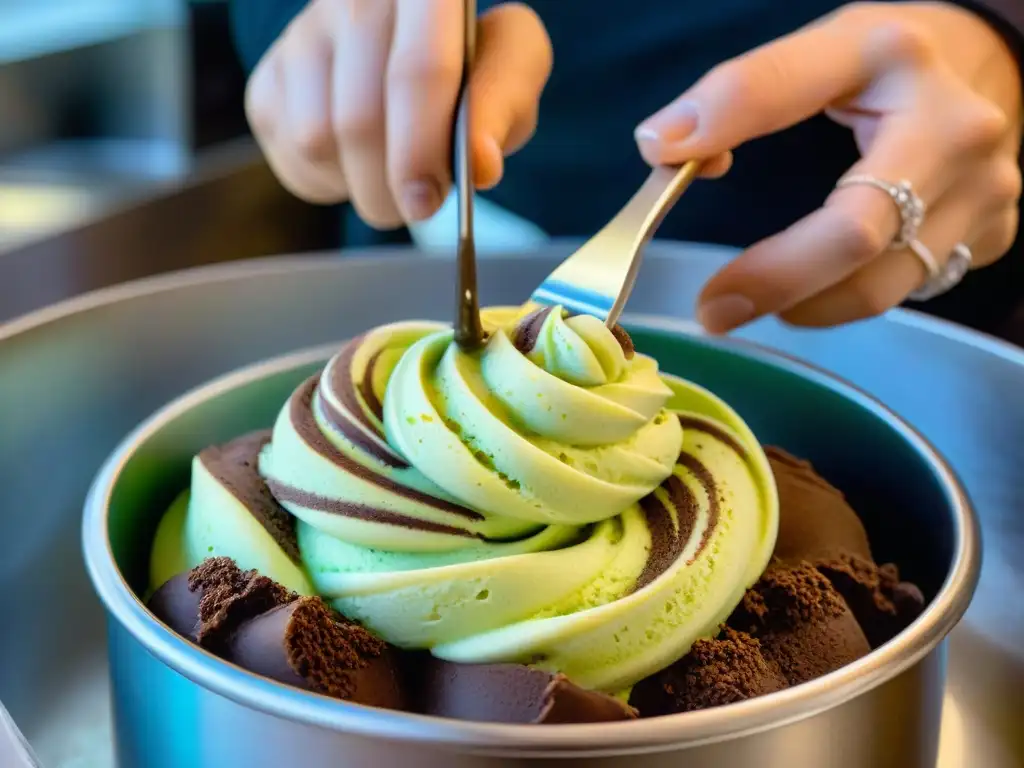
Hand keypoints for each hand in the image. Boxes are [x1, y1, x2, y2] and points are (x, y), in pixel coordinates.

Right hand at [245, 0, 550, 226]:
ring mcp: (301, 35)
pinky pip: (291, 154)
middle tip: (418, 205)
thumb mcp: (513, 68)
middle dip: (390, 184)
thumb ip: (504, 107)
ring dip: (361, 185)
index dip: (420, 148)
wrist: (416, 45)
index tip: (426, 202)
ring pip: (316, 141)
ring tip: (394, 176)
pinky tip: (361, 163)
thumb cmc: (473, 61)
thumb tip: (480, 166)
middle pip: (358, 118)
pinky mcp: (270, 77)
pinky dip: (330, 181)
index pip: (417, 71)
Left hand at [635, 2, 1022, 332]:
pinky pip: (906, 292)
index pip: (787, 96)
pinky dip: (846, 300)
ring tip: (752, 300)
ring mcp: (984, 195)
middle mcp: (955, 133)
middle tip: (712, 309)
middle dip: (775, 281)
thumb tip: (661, 143)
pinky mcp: (993, 237)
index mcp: (897, 60)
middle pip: (855, 234)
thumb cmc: (894, 64)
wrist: (998, 69)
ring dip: (806, 305)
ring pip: (882, 284)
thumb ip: (741, 90)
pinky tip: (815, 287)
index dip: (724, 130)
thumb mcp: (823, 50)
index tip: (668, 168)